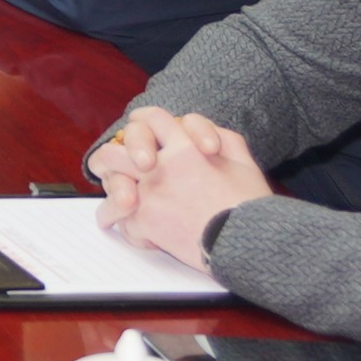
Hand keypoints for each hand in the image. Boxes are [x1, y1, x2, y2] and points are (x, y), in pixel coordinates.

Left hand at [97, 110, 266, 267]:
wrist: (247, 242)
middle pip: (115, 150)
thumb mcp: (243, 161)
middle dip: (113, 156)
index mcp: (184, 147)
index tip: (145, 135)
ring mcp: (148, 194)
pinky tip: (136, 233)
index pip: (151, 119)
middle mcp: (160, 166)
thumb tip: (199, 133)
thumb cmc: (249, 204)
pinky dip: (129, 228)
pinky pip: (124, 221)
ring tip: (118, 204)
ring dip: (113, 191)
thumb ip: (221, 137)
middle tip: (117, 169)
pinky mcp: (146, 222)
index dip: (146, 124)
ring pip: (112, 184)